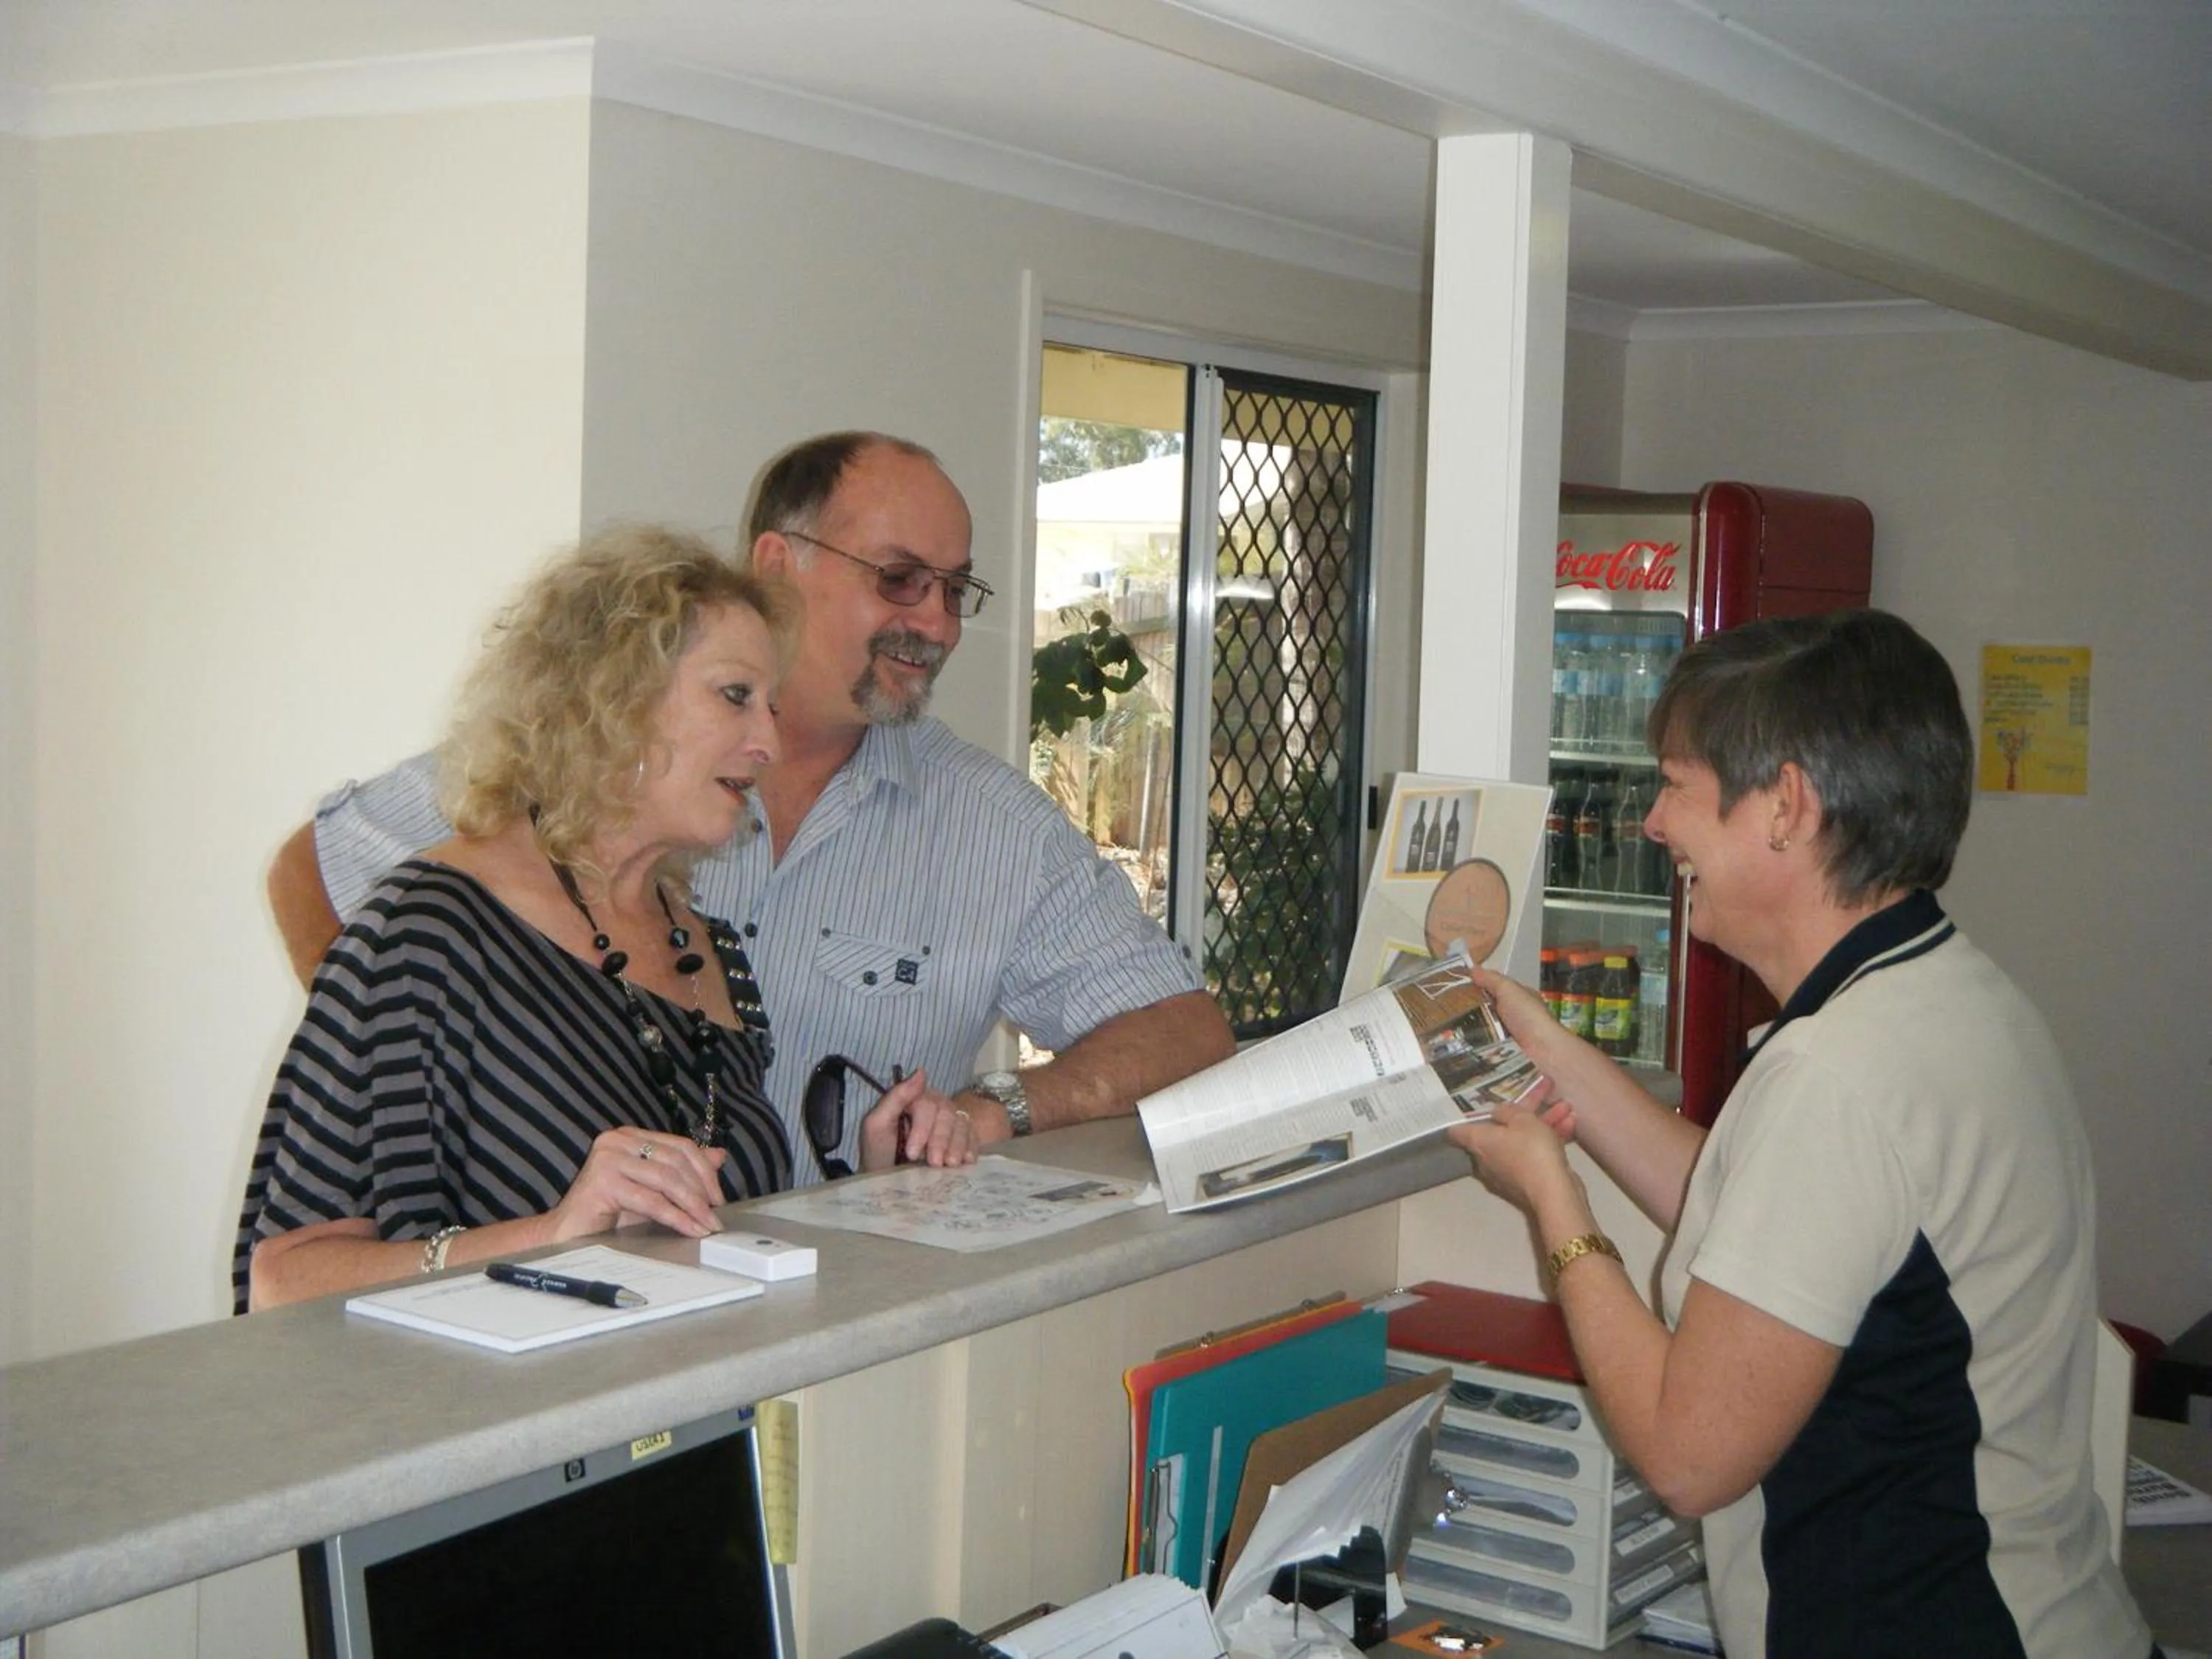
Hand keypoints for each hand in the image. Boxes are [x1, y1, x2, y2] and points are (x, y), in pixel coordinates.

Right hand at [545, 1128, 727, 1240]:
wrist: (568, 1234)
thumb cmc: (610, 1212)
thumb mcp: (653, 1190)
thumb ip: (681, 1172)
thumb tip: (720, 1156)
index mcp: (631, 1136)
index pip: (680, 1146)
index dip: (705, 1170)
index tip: (718, 1197)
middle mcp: (618, 1140)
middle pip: (676, 1161)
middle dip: (701, 1190)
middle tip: (715, 1215)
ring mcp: (608, 1158)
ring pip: (666, 1179)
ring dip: (693, 1205)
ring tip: (706, 1225)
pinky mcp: (603, 1181)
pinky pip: (651, 1200)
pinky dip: (676, 1216)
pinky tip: (690, 1229)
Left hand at [858, 1069, 981, 1169]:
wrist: (889, 1179)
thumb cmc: (880, 1153)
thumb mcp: (877, 1126)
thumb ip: (895, 1098)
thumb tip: (921, 1072)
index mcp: (915, 1099)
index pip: (928, 1104)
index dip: (922, 1129)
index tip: (912, 1153)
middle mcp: (937, 1107)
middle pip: (947, 1114)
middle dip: (940, 1140)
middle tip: (934, 1163)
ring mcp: (951, 1123)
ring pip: (962, 1124)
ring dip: (957, 1146)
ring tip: (949, 1166)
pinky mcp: (962, 1139)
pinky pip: (974, 1137)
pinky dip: (972, 1148)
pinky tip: (966, 1162)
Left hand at [1447, 1091, 1580, 1220]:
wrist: (1554, 1192)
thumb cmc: (1532, 1150)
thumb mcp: (1522, 1120)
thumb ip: (1508, 1110)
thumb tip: (1497, 1112)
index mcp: (1479, 1142)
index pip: (1457, 1131)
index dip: (1462, 1116)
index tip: (1473, 1104)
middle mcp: (1488, 1158)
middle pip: (1500, 1130)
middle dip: (1524, 1112)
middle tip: (1541, 1093)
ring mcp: (1508, 1171)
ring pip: (1523, 1140)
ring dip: (1545, 1122)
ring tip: (1567, 1106)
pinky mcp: (1527, 1180)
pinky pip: (1535, 1154)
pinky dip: (1550, 1139)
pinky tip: (1571, 1124)